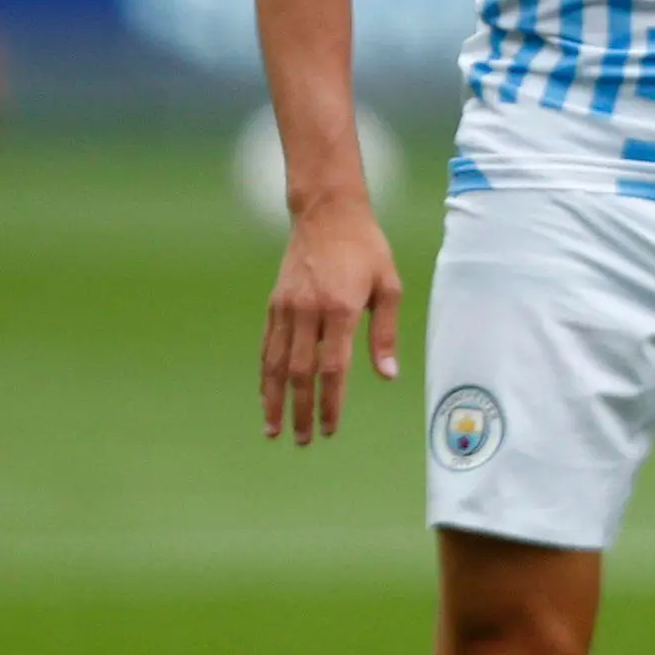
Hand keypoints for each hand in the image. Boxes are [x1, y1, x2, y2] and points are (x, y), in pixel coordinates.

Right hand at [262, 197, 402, 444]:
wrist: (327, 213)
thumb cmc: (366, 249)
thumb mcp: (389, 286)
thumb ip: (384, 333)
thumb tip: (387, 375)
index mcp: (339, 308)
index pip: (332, 368)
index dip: (330, 401)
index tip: (331, 427)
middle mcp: (308, 311)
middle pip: (299, 372)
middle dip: (300, 410)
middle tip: (303, 440)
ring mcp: (286, 307)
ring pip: (274, 363)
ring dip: (273, 399)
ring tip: (273, 430)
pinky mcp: (274, 303)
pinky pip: (266, 346)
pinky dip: (264, 374)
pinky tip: (266, 394)